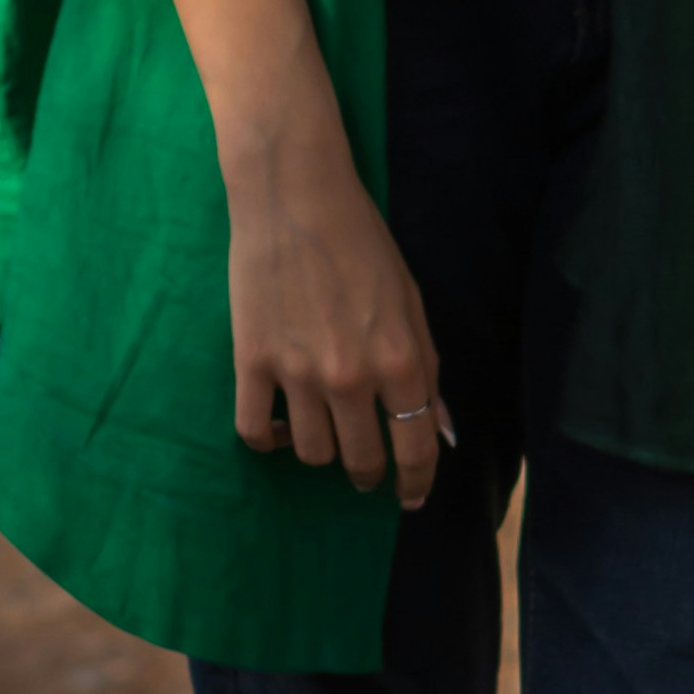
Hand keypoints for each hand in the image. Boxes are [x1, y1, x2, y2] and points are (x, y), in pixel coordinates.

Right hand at [149, 0, 447, 498]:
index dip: (417, 481)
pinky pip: (255, 432)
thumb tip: (440, 426)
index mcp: (401, 360)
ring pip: (311, 452)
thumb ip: (425, 368)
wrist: (294, 196)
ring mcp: (297, 374)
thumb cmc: (362, 243)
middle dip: (367, 474)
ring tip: (320, 431)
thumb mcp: (411, 303)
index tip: (411, 498)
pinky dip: (268, 441)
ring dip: (320, 451)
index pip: (415, 446)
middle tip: (364, 472)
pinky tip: (276, 428)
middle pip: (360, 460)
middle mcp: (351, 376)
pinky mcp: (252, 362)